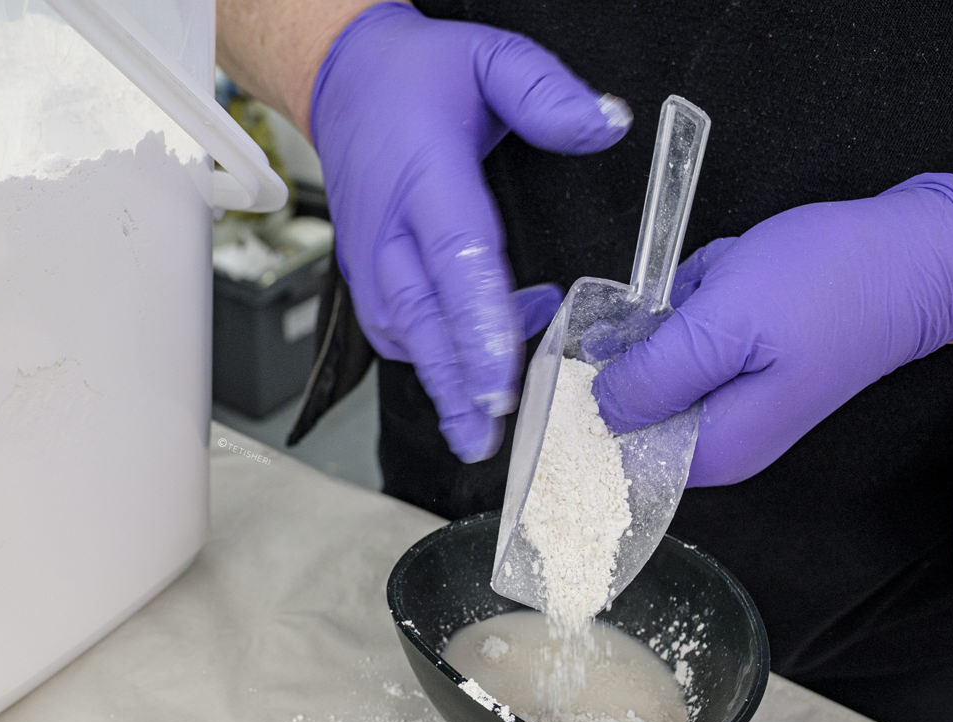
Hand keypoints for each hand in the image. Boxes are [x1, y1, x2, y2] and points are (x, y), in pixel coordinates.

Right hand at [311, 2, 630, 461]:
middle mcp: (389, 226)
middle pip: (422, 317)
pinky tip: (464, 383)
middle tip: (487, 433)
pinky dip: (428, 362)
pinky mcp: (366, 275)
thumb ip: (547, 92)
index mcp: (424, 175)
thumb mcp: (488, 56)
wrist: (346, 80)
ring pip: (404, 334)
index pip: (455, 260)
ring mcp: (371, 256)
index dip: (479, 324)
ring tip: (480, 430)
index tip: (502, 375)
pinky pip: (394, 331)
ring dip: (442, 383)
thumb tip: (607, 124)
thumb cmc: (415, 77)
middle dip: (456, 380)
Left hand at [591, 173, 952, 486]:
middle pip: (635, 397)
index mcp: (714, 449)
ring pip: (662, 357)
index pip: (615, 448)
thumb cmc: (833, 282)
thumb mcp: (723, 323)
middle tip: (703, 306)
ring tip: (733, 289)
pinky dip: (704, 298)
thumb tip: (602, 406)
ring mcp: (734, 406)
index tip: (629, 344)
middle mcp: (722, 442)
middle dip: (655, 337)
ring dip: (681, 310)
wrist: (914, 253)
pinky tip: (741, 283)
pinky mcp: (744, 371)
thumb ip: (655, 377)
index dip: (604, 392)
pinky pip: (692, 334)